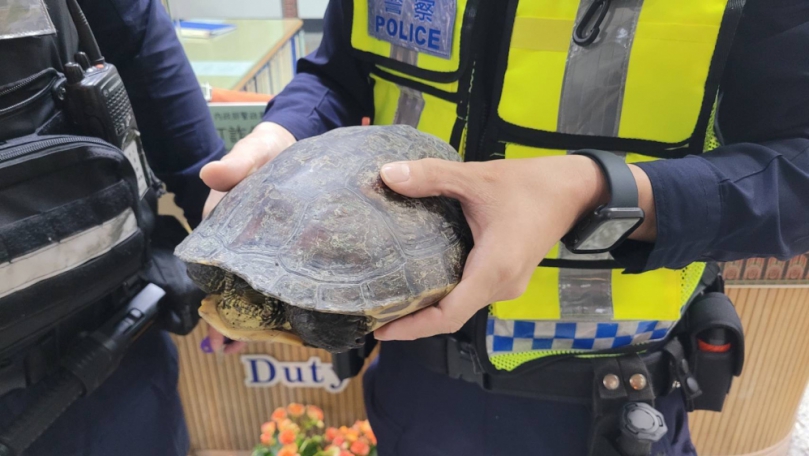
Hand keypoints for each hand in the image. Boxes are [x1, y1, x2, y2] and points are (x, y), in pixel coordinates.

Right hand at [198, 122, 295, 351]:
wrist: (299, 145)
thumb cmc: (266, 151)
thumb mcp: (253, 152)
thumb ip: (237, 163)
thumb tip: (213, 174)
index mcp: (224, 226)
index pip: (211, 267)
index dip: (216, 294)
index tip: (221, 320)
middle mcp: (244, 246)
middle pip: (237, 288)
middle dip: (240, 316)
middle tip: (245, 346)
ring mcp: (270, 253)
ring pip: (265, 291)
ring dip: (270, 315)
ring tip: (281, 342)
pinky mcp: (295, 255)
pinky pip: (295, 281)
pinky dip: (300, 300)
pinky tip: (316, 322)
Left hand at [373, 155, 654, 340]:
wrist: (576, 189)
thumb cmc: (529, 185)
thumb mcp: (477, 177)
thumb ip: (432, 176)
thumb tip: (386, 174)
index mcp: (493, 269)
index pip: (449, 315)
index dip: (413, 327)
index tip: (381, 330)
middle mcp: (501, 286)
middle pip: (451, 316)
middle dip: (414, 320)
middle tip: (375, 311)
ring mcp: (506, 284)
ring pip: (462, 306)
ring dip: (429, 308)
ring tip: (390, 299)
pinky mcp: (507, 277)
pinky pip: (471, 294)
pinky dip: (445, 294)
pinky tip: (420, 280)